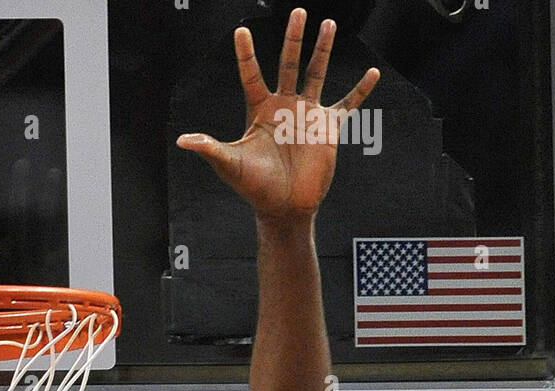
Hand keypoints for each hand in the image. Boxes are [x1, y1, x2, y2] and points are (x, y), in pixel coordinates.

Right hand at [0, 158, 66, 285]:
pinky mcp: (56, 265)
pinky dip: (62, 217)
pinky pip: (61, 237)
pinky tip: (64, 199)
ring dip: (50, 196)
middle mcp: (21, 258)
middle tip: (22, 163)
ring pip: (47, 223)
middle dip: (20, 189)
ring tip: (53, 172)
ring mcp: (42, 260)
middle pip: (21, 217)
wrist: (33, 332)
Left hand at [177, 9, 379, 220]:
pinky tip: (372, 73)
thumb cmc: (254, 188)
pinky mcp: (327, 127)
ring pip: (316, 73)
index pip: (251, 75)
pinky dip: (361, 90)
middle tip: (298, 12)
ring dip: (323, 50)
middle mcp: (284, 106)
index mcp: (260, 110)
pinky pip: (347, 104)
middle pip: (288, 63)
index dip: (246, 55)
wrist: (283, 207)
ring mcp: (307, 114)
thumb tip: (182, 141)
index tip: (241, 32)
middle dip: (293, 38)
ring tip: (328, 24)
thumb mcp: (230, 165)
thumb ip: (209, 148)